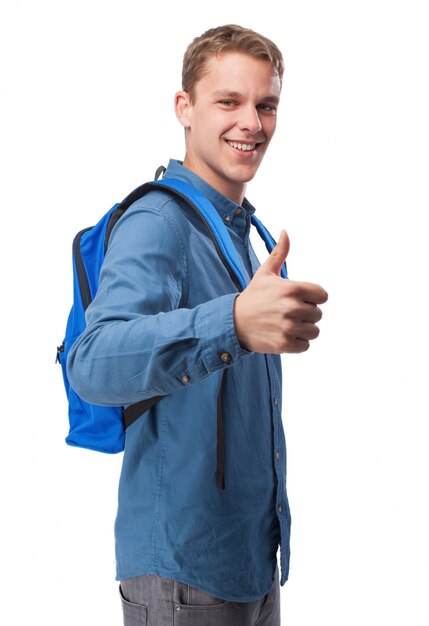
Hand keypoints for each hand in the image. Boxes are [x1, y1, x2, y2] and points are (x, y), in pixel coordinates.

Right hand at [234, 230, 327, 353]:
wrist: (233, 322)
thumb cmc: (253, 296)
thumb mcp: (265, 273)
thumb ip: (279, 253)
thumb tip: (285, 232)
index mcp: (292, 289)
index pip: (322, 295)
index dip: (313, 297)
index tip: (299, 299)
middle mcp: (292, 308)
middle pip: (318, 314)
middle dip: (306, 314)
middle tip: (288, 313)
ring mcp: (288, 327)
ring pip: (314, 331)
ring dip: (303, 330)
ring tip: (287, 325)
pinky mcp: (284, 344)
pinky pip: (305, 345)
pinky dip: (297, 343)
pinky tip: (284, 335)